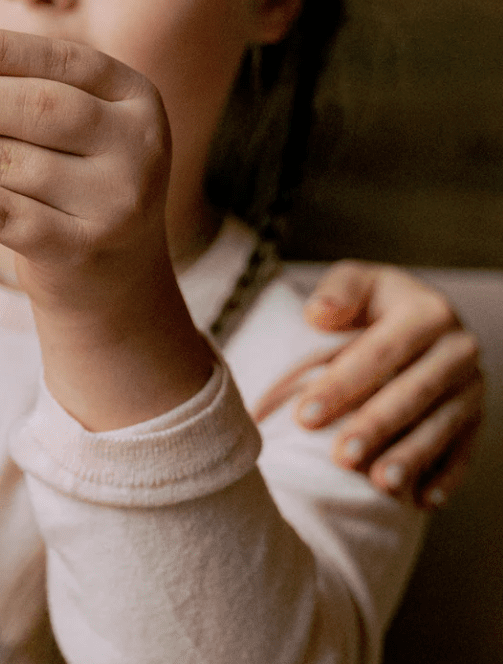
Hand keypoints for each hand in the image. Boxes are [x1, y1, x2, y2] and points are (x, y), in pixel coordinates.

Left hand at [0, 25, 213, 430]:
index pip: (62, 60)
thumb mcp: (71, 131)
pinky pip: (6, 214)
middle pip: (37, 109)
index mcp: (135, 97)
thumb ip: (22, 91)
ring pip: (11, 162)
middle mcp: (139, 145)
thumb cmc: (71, 183)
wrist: (115, 284)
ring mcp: (117, 201)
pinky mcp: (84, 250)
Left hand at [252, 260, 483, 508]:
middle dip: (376, 426)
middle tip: (340, 457)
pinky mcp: (477, 419)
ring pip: (442, 426)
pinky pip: (465, 451)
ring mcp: (472, 387)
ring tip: (379, 484)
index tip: (304, 416)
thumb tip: (317, 315)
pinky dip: (446, 477)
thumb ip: (338, 292)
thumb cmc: (372, 303)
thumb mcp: (355, 282)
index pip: (381, 352)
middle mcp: (459, 349)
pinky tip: (422, 500)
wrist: (414, 317)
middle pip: (414, 393)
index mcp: (428, 311)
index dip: (343, 384)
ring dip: (411, 457)